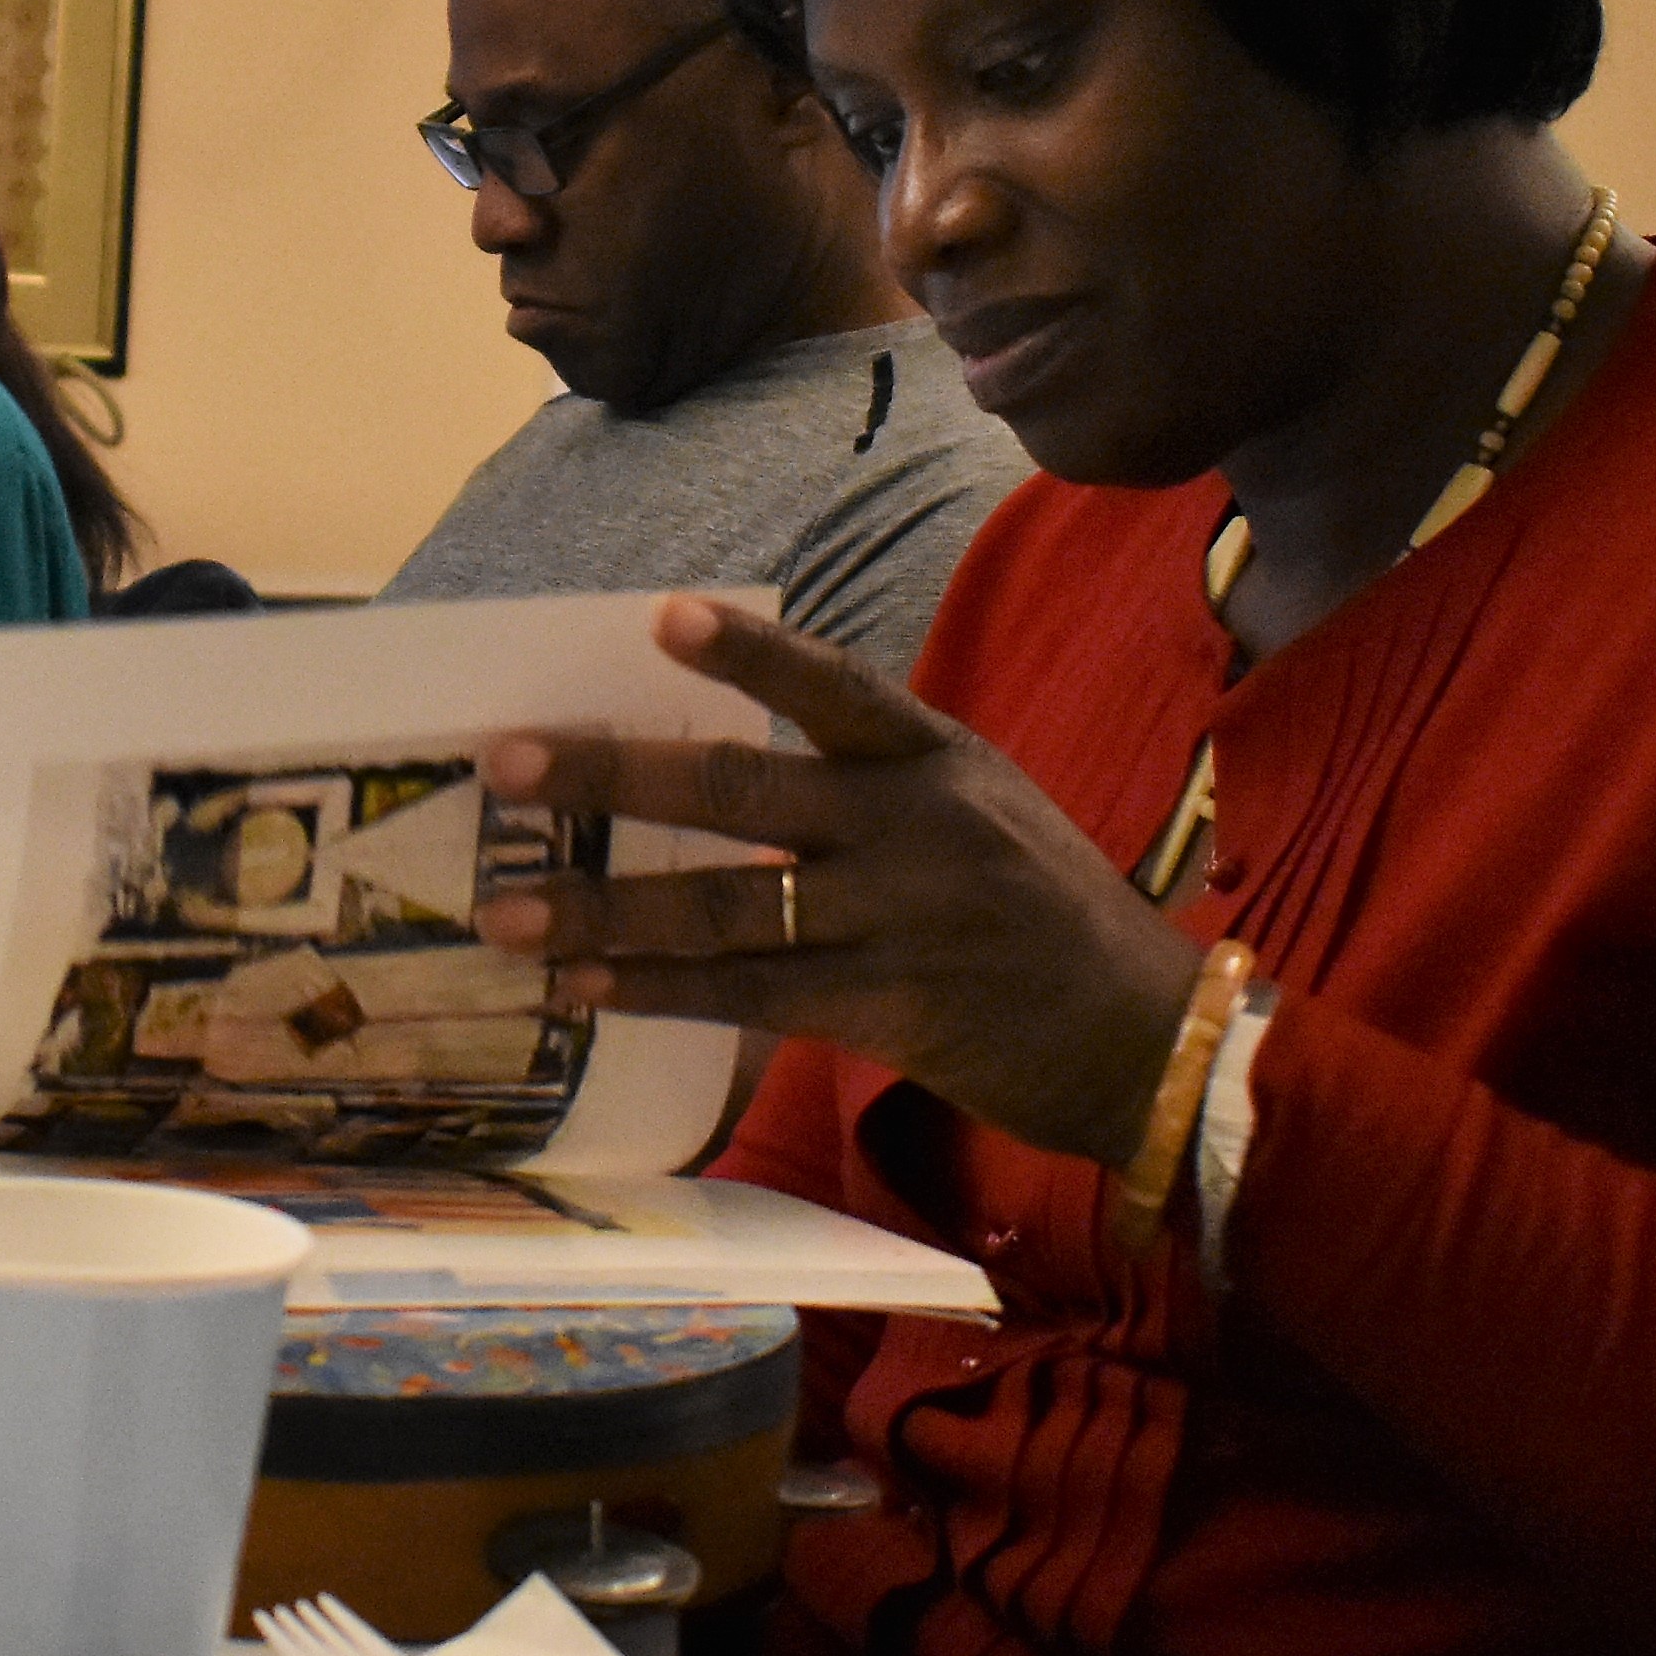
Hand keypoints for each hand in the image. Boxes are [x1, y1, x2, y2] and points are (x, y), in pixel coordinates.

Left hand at [475, 597, 1207, 1167]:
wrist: (1150, 1037)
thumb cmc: (1049, 915)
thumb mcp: (984, 809)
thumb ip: (877, 783)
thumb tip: (725, 774)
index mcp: (938, 758)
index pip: (833, 686)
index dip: (747, 652)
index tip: (658, 618)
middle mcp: (917, 826)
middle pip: (741, 789)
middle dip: (610, 777)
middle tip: (504, 763)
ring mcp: (902, 919)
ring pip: (726, 906)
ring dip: (605, 908)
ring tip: (506, 909)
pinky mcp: (891, 1010)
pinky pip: (751, 996)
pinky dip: (661, 991)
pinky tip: (586, 986)